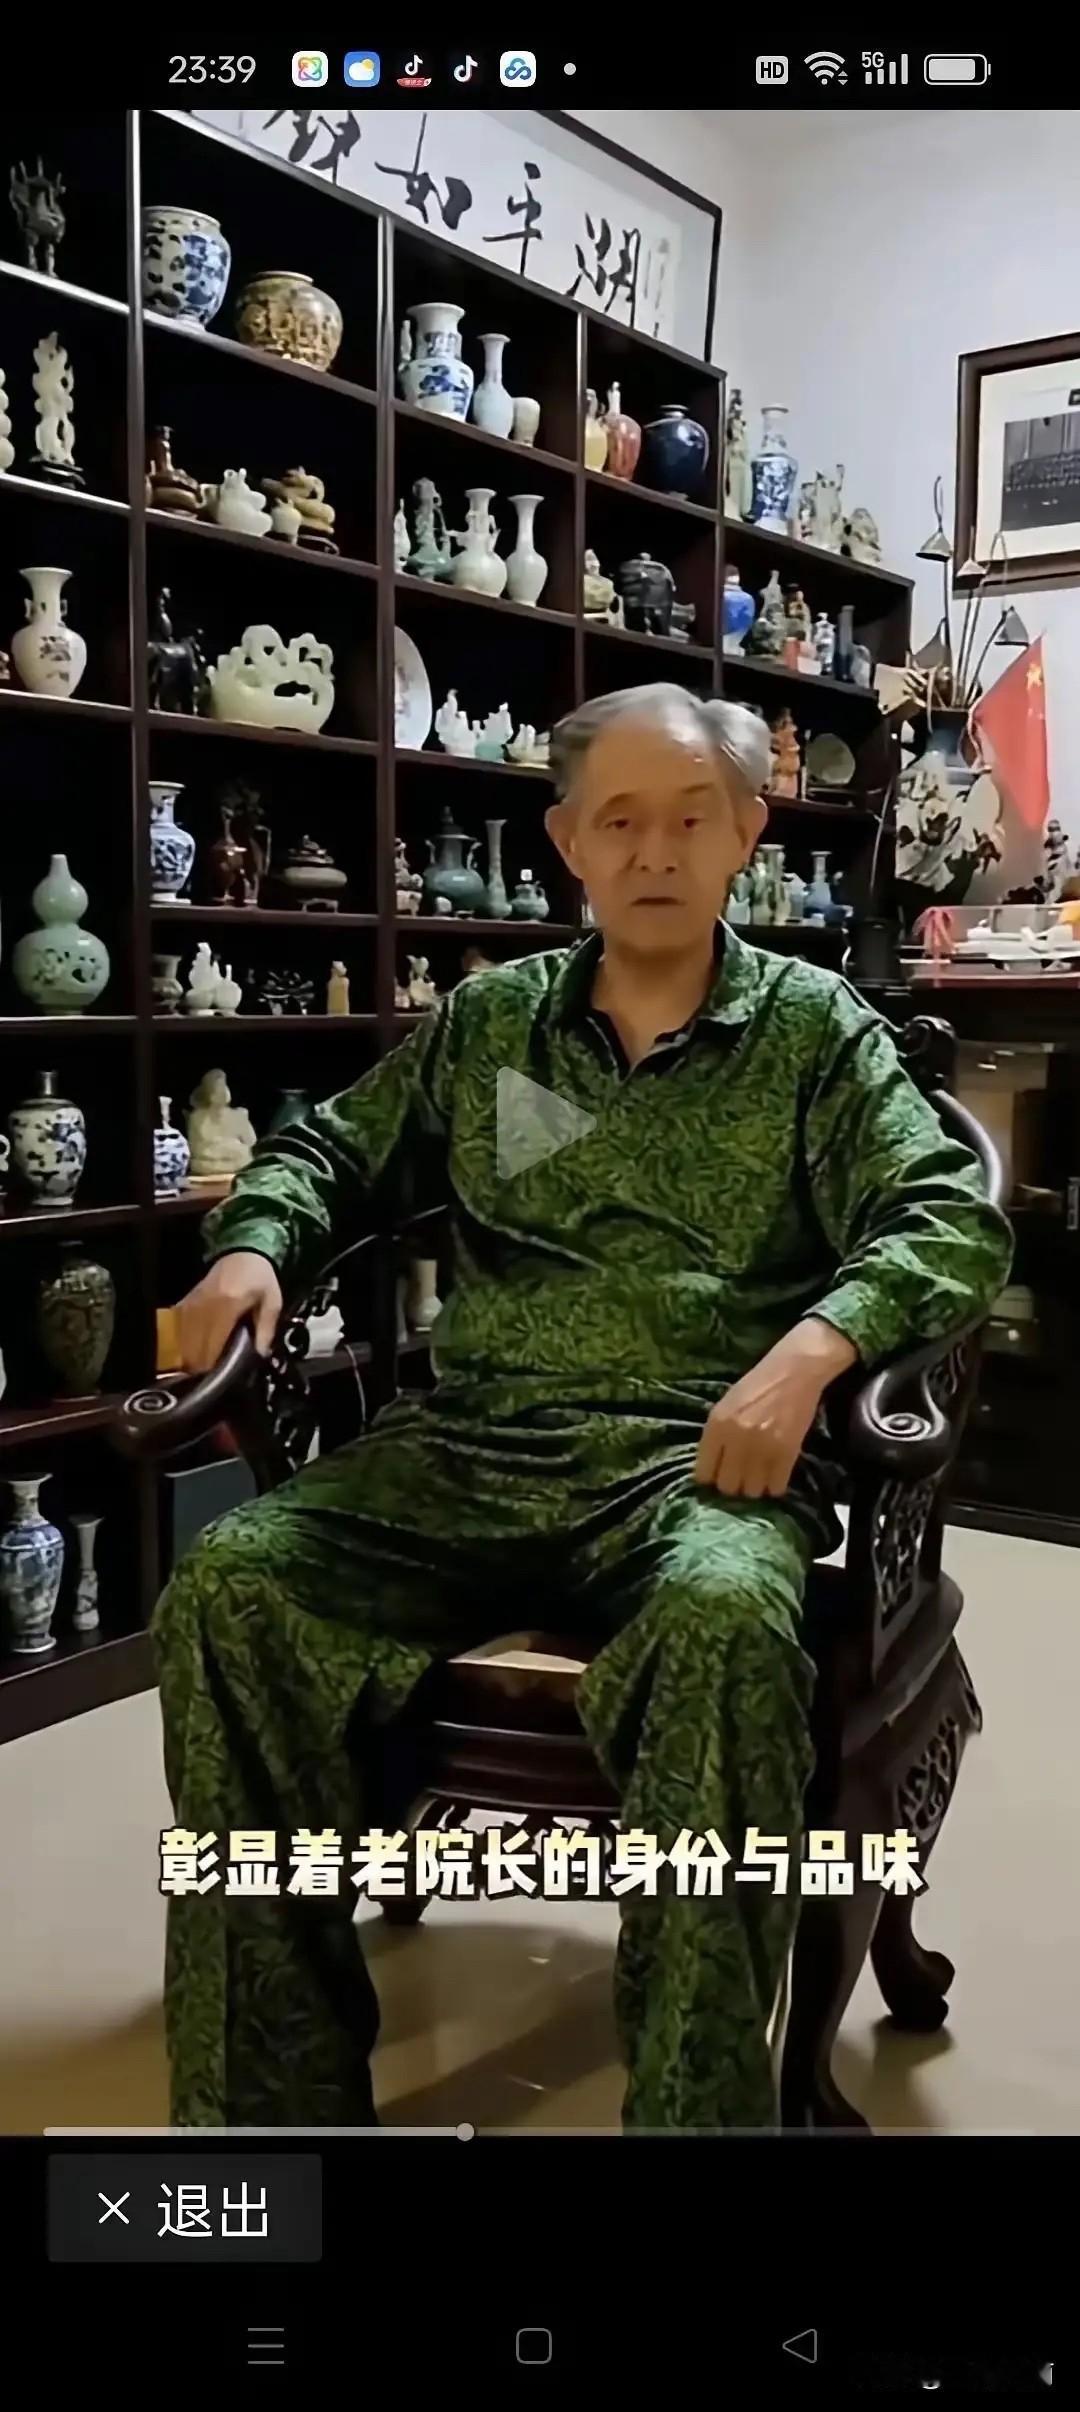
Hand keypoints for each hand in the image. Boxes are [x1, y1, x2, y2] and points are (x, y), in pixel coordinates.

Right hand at [175, 1252, 282, 1374]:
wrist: (244, 1251)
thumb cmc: (261, 1278)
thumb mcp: (272, 1302)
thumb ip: (266, 1330)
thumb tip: (259, 1356)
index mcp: (227, 1305)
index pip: (213, 1344)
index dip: (213, 1366)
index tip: (218, 1380)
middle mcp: (205, 1305)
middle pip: (193, 1346)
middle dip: (199, 1366)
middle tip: (210, 1380)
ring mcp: (192, 1303)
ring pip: (182, 1340)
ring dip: (189, 1357)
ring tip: (199, 1371)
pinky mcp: (185, 1301)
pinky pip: (178, 1329)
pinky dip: (182, 1343)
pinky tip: (189, 1354)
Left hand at [695, 1318, 857, 1498]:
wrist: (794, 1370)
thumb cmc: (758, 1384)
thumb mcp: (727, 1405)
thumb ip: (717, 1435)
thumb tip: (712, 1468)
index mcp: (716, 1425)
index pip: (704, 1472)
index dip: (710, 1481)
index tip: (718, 1481)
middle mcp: (735, 1439)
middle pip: (727, 1486)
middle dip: (734, 1487)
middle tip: (742, 1481)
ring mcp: (762, 1447)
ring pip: (752, 1490)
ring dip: (756, 1488)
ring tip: (760, 1479)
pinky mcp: (787, 1451)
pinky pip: (776, 1486)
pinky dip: (775, 1487)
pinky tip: (776, 1478)